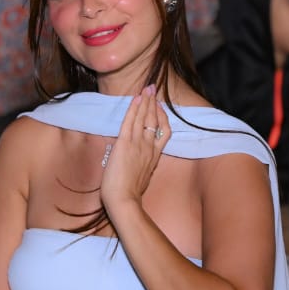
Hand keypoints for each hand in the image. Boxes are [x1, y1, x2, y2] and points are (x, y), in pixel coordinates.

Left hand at [99, 85, 168, 213]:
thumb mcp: (142, 176)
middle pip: (155, 120)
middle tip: (153, 89)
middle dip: (154, 103)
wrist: (124, 200)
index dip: (162, 117)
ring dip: (145, 101)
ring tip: (146, 89)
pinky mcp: (125, 144)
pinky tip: (135, 99)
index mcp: (154, 156)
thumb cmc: (130, 194)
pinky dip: (133, 109)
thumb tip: (136, 160)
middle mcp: (149, 148)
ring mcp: (138, 145)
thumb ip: (142, 164)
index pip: (164, 132)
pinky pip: (130, 122)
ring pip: (144, 118)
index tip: (159, 108)